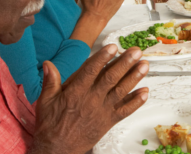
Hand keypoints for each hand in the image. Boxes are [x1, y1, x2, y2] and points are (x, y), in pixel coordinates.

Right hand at [31, 45, 148, 153]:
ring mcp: (102, 111)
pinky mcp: (109, 121)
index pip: (91, 71)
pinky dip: (136, 102)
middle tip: (136, 51)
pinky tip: (145, 92)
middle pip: (111, 78)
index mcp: (76, 93)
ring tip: (144, 65)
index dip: (102, 58)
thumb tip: (48, 64)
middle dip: (125, 63)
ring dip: (134, 78)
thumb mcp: (45, 101)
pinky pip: (125, 111)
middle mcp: (91, 100)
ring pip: (121, 91)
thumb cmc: (51, 125)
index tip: (113, 47)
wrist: (57, 149)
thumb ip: (50, 81)